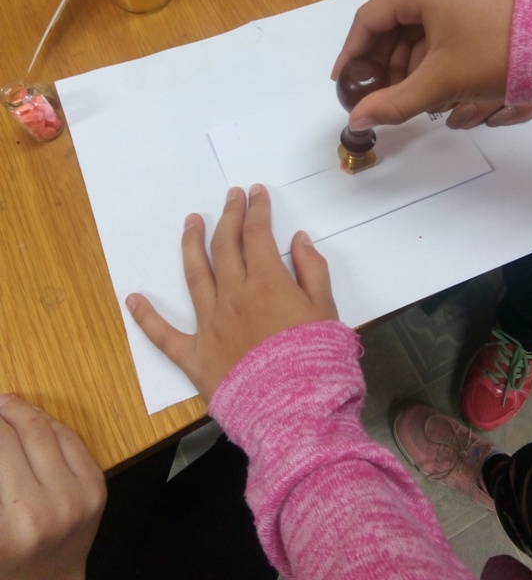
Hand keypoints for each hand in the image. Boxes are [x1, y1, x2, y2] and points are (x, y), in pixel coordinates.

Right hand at [0, 395, 105, 579]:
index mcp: (16, 522)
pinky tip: (34, 420)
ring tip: (7, 407)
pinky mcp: (97, 488)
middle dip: (3, 414)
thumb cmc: (7, 561)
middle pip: (22, 436)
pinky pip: (72, 441)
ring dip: (26, 413)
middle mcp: (51, 507)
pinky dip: (51, 425)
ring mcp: (80, 496)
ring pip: (49, 432)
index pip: (0, 449)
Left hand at [127, 184, 338, 401]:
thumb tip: (297, 239)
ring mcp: (209, 324)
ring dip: (192, 244)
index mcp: (266, 282)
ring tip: (190, 222)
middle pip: (225, 246)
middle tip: (230, 196)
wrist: (295, 412)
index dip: (257, 210)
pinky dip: (146, 317)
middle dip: (228, 216)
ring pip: (195, 275)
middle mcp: (233, 295)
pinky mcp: (194, 356)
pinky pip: (164, 335)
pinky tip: (131, 298)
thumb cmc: (317, 361)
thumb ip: (312, 271)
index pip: (257, 234)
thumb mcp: (327, 311)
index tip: (256, 193)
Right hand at [331, 0, 516, 127]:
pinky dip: (426, 45)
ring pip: (414, 19)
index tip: (342, 80)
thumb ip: (391, 103)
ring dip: (404, 55)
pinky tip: (427, 74)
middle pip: (391, 18)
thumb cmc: (497, 55)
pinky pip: (436, 15)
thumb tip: (356, 121)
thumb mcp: (439, 83)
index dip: (352, 53)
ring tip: (404, 90)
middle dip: (382, 59)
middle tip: (376, 92)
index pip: (369, 19)